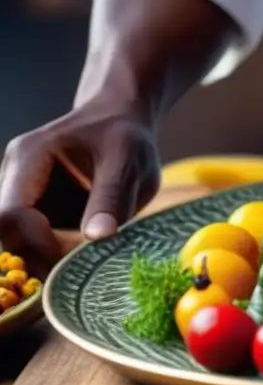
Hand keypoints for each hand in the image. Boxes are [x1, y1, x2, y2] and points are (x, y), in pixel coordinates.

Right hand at [0, 97, 159, 273]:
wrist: (122, 117)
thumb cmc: (126, 134)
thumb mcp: (128, 159)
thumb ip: (112, 196)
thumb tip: (98, 237)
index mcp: (30, 156)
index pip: (11, 213)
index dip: (39, 243)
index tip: (80, 254)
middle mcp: (14, 175)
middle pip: (9, 233)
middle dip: (45, 256)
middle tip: (87, 267)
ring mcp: (20, 192)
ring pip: (19, 241)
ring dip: (51, 257)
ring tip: (90, 260)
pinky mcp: (34, 206)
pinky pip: (34, 240)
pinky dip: (56, 252)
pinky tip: (84, 254)